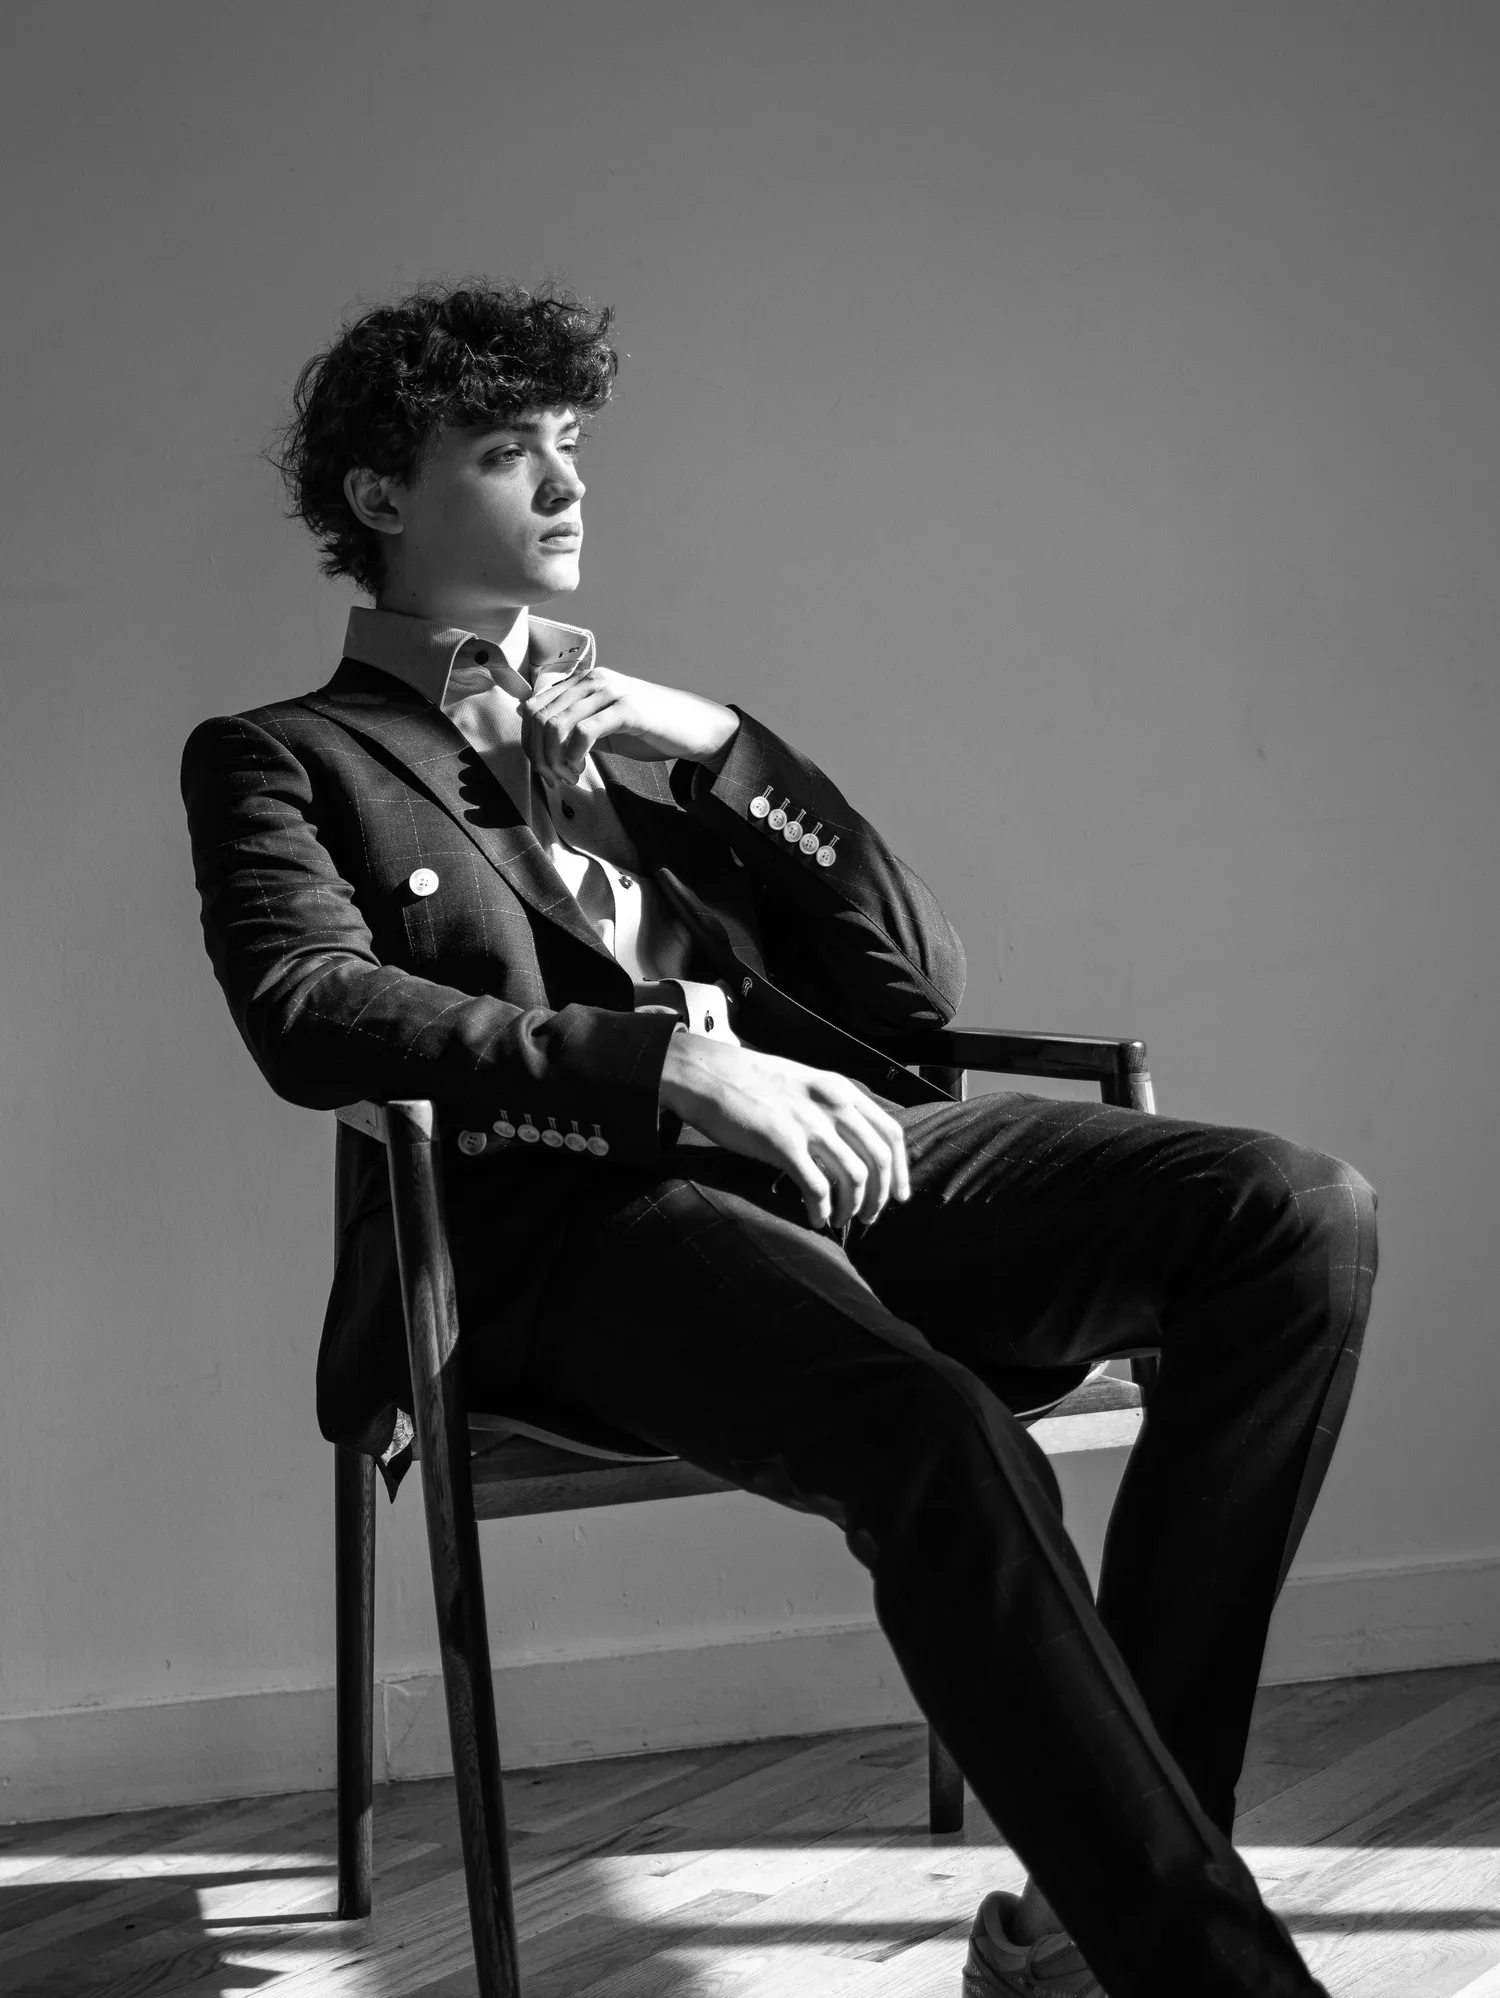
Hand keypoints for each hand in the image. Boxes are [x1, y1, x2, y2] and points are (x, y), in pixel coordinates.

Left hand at [522, 661, 738, 786]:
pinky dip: (574, 755)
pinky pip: (583, 731)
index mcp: (584, 681)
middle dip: (540, 756)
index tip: (546, 770)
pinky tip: (581, 768)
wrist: (694, 728)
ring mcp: (610, 691)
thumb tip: (540, 746)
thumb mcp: (604, 726)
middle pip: (540, 717)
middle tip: (556, 779)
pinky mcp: (626, 708)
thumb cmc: (650, 730)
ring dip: (555, 759)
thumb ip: (575, 729)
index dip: (530, 743)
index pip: (534, 707)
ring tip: (569, 776)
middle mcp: (593, 679)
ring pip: (556, 725)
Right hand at [658, 1033, 909, 1230]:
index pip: (891, 1133)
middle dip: (878, 1197)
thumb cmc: (751, 1083)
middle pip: (879, 1160)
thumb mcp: (804, 1083)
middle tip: (867, 1217)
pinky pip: (817, 1188)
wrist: (705, 1073)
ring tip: (839, 1220)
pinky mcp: (782, 1142)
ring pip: (854, 1178)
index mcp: (841, 1089)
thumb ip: (831, 1108)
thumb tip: (852, 1147)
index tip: (898, 1196)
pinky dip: (822, 1210)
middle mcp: (833, 1104)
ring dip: (851, 1208)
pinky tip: (814, 1218)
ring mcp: (809, 1123)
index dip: (900, 1170)